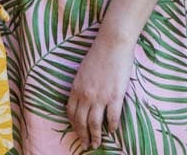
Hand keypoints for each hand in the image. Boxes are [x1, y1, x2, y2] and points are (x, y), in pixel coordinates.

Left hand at [67, 33, 134, 149]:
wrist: (113, 43)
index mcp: (76, 88)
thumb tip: (84, 97)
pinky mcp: (115, 96)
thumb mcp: (83, 71)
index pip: (71, 112)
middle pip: (81, 122)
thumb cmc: (99, 52)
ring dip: (95, 136)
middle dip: (83, 136)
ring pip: (95, 123)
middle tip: (86, 144)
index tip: (77, 131)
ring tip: (97, 143)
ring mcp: (100, 97)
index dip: (73, 125)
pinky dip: (111, 126)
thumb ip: (82, 85)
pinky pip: (112, 117)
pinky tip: (112, 130)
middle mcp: (86, 95)